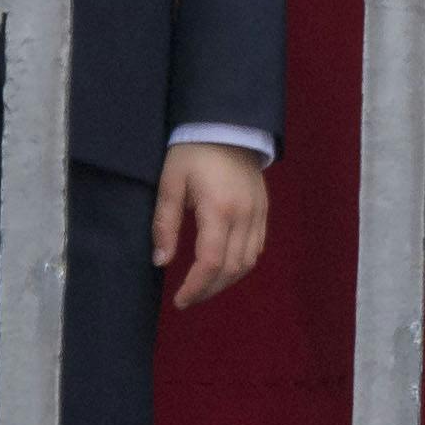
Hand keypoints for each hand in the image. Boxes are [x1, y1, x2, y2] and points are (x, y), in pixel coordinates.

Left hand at [155, 142, 269, 307]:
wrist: (227, 124)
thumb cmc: (193, 151)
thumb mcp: (171, 183)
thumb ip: (165, 224)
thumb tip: (161, 262)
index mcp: (219, 209)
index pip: (211, 261)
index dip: (196, 287)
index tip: (179, 300)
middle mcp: (244, 215)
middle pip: (232, 268)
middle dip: (209, 289)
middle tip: (187, 298)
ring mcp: (258, 213)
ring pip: (248, 262)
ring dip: (226, 281)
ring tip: (204, 286)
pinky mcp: (263, 210)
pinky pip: (257, 248)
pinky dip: (241, 264)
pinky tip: (224, 268)